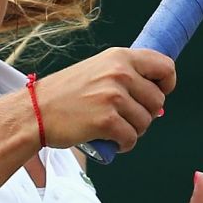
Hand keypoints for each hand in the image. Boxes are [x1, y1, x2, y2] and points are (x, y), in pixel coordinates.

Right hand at [35, 48, 175, 152]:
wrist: (35, 111)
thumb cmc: (67, 94)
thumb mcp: (98, 71)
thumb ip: (128, 78)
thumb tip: (159, 104)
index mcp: (120, 57)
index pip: (165, 66)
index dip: (167, 84)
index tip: (157, 94)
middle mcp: (119, 73)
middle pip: (158, 100)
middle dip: (145, 114)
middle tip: (124, 117)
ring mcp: (113, 97)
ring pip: (146, 122)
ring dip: (133, 131)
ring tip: (113, 128)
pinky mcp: (106, 121)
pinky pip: (132, 138)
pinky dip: (124, 145)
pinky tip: (111, 141)